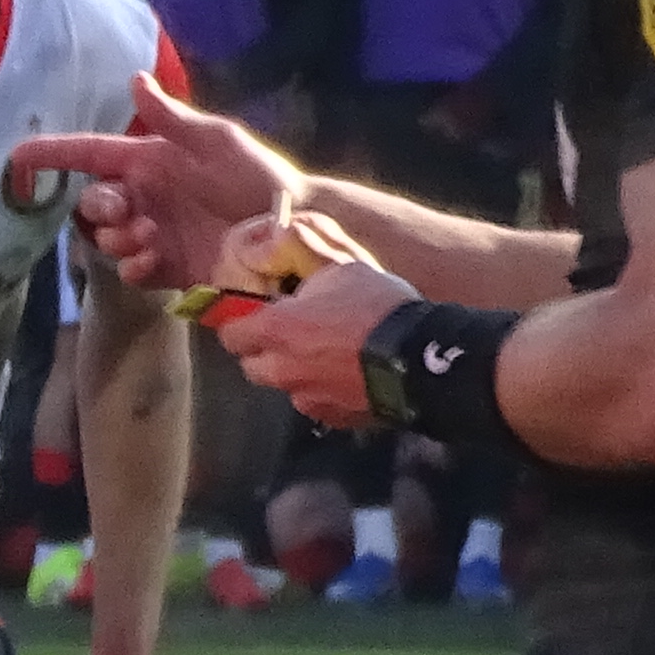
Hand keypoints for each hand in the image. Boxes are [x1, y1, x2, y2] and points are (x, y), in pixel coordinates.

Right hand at [8, 75, 309, 304]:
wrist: (289, 229)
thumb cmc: (256, 176)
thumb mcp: (217, 140)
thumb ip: (173, 118)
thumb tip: (134, 81)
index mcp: (149, 161)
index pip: (89, 154)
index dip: (51, 154)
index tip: (16, 158)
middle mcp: (144, 197)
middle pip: (91, 204)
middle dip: (99, 208)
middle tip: (129, 214)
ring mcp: (152, 234)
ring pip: (105, 240)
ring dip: (119, 239)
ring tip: (151, 238)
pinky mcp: (165, 268)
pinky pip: (129, 271)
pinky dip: (134, 266)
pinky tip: (154, 262)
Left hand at [214, 250, 408, 421]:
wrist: (423, 355)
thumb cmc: (379, 306)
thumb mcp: (342, 267)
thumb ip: (305, 258)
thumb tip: (282, 237)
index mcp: (276, 331)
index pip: (231, 334)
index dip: (240, 323)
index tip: (254, 315)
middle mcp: (283, 369)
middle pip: (253, 365)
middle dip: (265, 351)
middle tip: (291, 333)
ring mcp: (307, 398)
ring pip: (285, 385)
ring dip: (296, 372)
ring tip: (327, 353)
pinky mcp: (333, 417)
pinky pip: (316, 404)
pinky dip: (324, 392)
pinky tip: (348, 374)